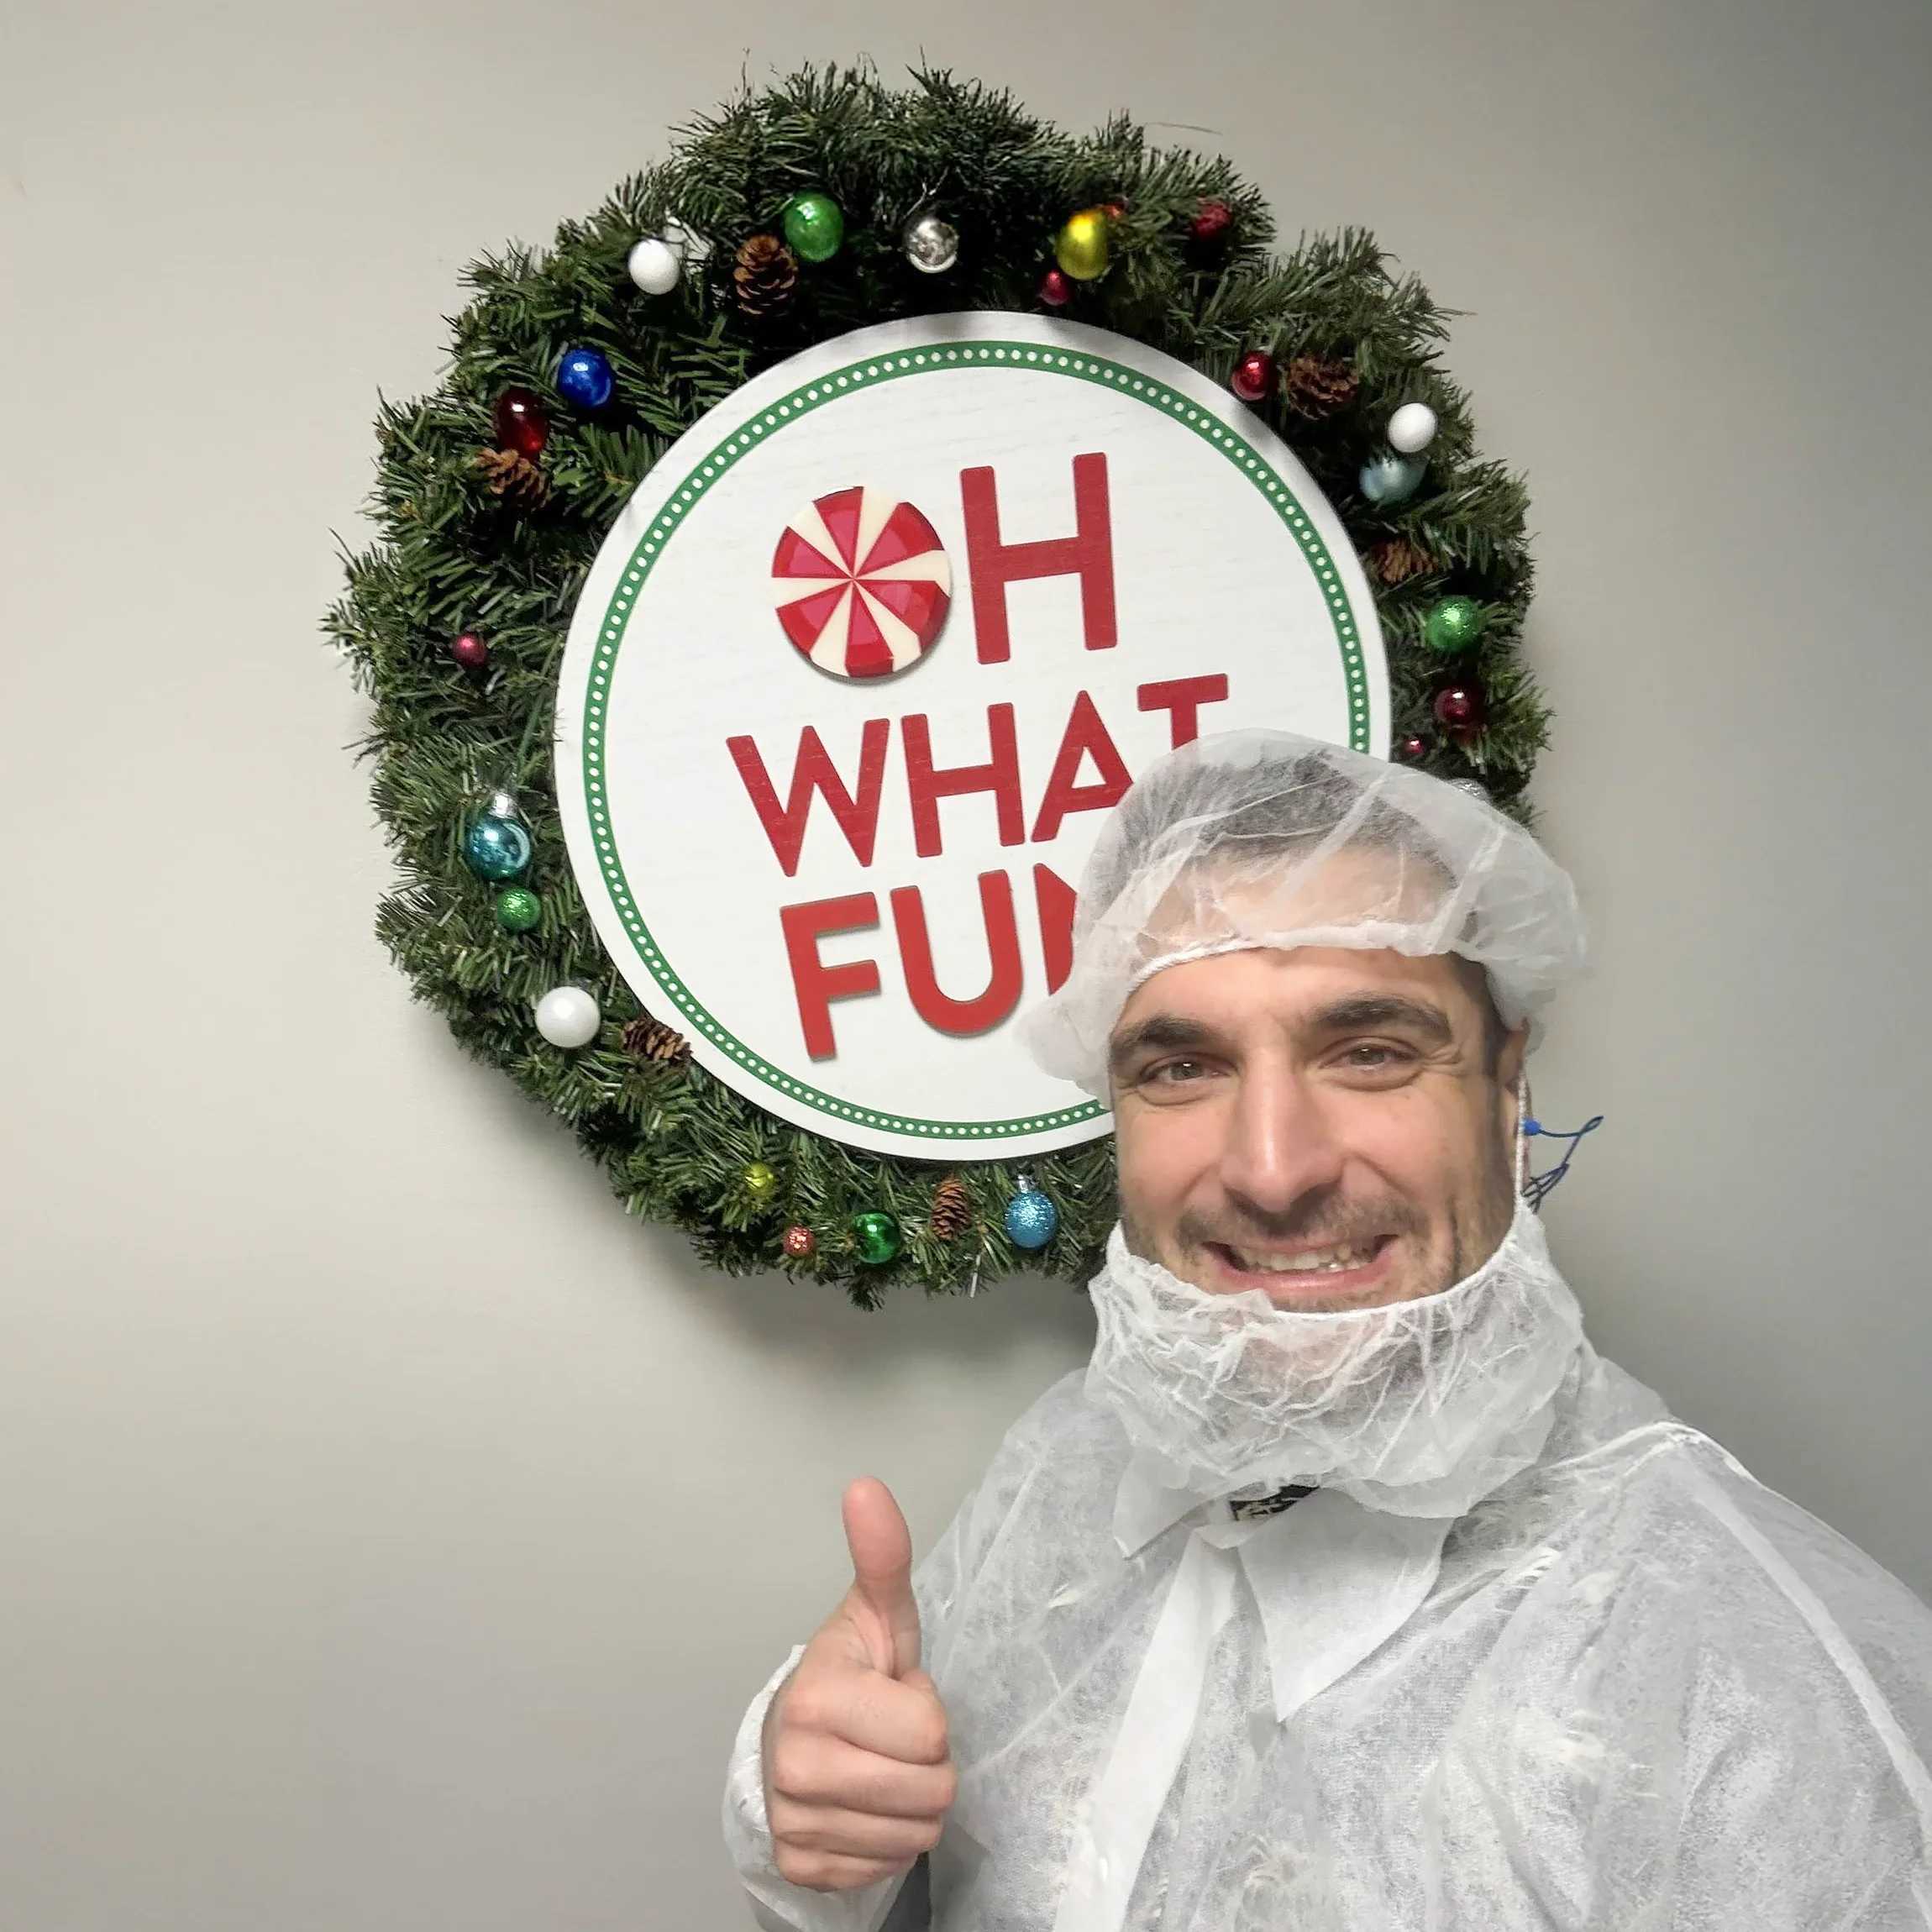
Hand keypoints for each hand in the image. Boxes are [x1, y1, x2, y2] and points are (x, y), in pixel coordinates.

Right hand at [762, 1478, 956, 1891]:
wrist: (791, 1737)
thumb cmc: (851, 1675)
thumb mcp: (877, 1615)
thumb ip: (882, 1556)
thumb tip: (867, 1487)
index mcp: (819, 1697)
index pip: (931, 1733)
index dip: (926, 1713)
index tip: (894, 1696)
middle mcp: (797, 1765)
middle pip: (931, 1792)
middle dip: (925, 1763)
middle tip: (891, 1736)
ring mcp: (795, 1822)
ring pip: (913, 1837)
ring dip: (910, 1806)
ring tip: (879, 1766)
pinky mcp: (800, 1866)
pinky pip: (883, 1870)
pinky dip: (882, 1842)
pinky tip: (860, 1806)